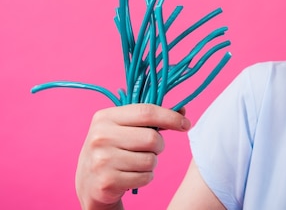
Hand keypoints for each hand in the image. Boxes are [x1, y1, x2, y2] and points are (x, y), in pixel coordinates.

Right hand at [76, 104, 190, 208]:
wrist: (89, 183)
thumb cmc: (114, 149)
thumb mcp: (124, 128)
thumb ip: (151, 118)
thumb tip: (182, 112)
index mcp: (105, 117)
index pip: (147, 112)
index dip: (170, 117)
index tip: (185, 124)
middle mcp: (100, 137)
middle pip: (152, 138)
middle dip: (159, 145)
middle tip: (151, 149)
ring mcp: (101, 160)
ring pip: (150, 160)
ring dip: (151, 163)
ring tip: (136, 163)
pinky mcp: (107, 182)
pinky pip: (145, 177)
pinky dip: (145, 177)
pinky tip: (131, 175)